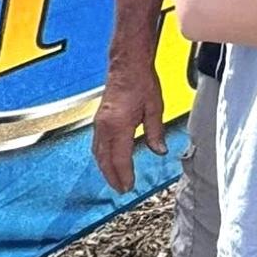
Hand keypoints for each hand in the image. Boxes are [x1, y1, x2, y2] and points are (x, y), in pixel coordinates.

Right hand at [92, 60, 166, 193]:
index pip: (120, 158)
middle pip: (105, 160)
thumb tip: (159, 150)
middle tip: (121, 190)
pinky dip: (102, 157)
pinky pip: (97, 144)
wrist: (127, 67)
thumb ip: (156, 132)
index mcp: (119, 125)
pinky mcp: (98, 120)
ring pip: (98, 153)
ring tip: (115, 180)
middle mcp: (105, 126)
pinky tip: (109, 162)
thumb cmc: (142, 84)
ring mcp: (99, 123)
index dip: (124, 174)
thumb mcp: (155, 109)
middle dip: (112, 176)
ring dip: (105, 169)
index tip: (129, 186)